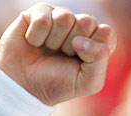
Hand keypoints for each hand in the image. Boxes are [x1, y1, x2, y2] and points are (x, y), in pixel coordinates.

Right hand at [0, 3, 116, 105]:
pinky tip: (34, 43)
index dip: (94, 49)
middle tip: (62, 56)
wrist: (24, 87)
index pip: (107, 33)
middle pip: (87, 21)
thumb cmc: (58, 84)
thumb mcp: (88, 83)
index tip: (82, 62)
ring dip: (54, 41)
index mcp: (95, 42)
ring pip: (65, 17)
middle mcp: (79, 27)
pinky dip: (37, 36)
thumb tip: (81, 40)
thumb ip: (100, 60)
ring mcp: (58, 19)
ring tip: (48, 50)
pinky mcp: (37, 13)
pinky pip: (43, 17)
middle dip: (72, 45)